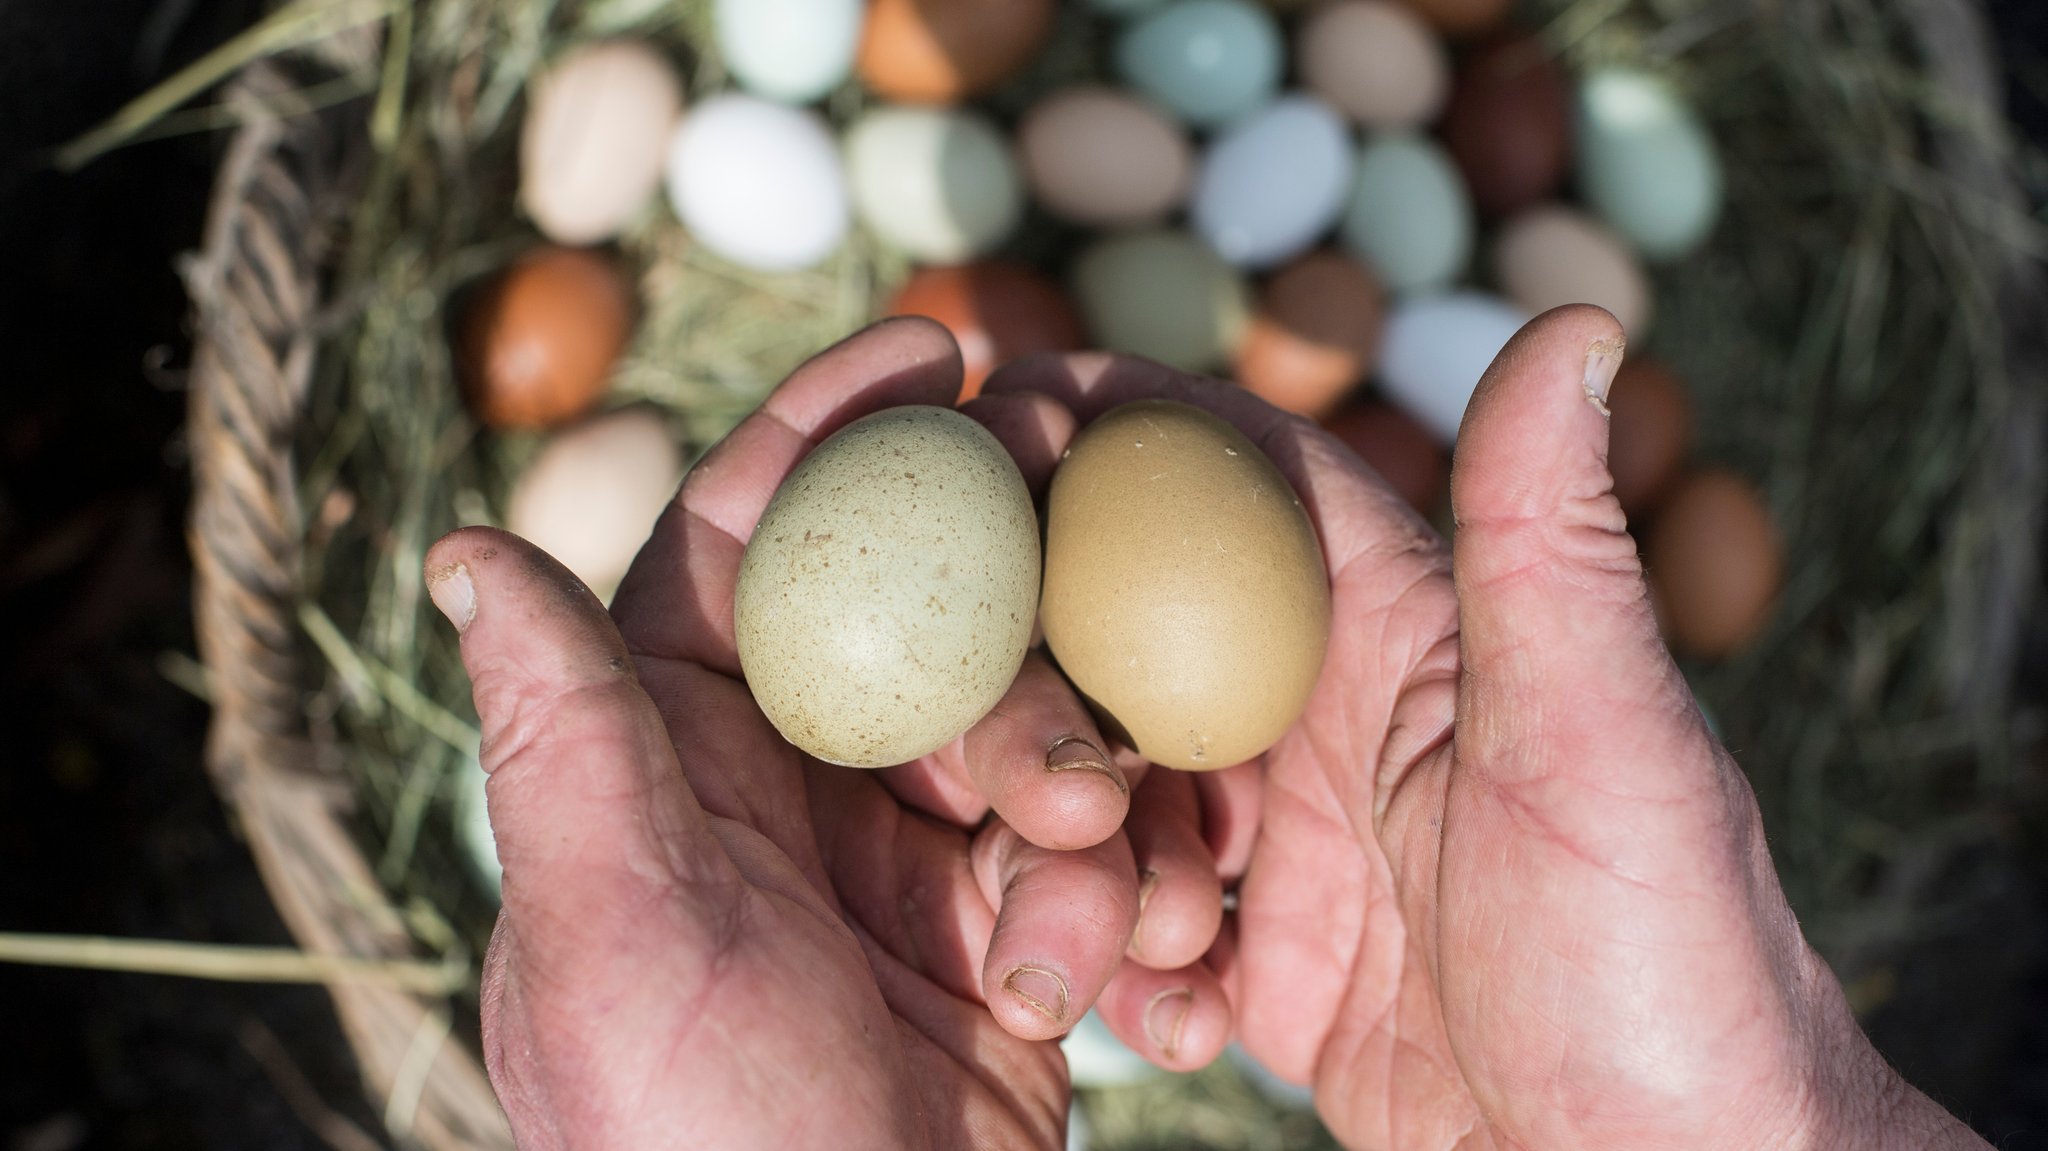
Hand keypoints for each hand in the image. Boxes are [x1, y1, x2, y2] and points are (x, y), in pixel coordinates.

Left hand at [423, 319, 1230, 1150]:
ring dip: (1079, 794)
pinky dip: (1121, 895)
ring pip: (1025, 732)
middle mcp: (784, 788)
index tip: (938, 349)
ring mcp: (898, 863)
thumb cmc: (690, 1137)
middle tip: (1097, 603)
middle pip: (918, 620)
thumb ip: (567, 734)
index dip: (829, 428)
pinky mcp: (998, 939)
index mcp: (668, 758)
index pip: (741, 543)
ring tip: (1091, 889)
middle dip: (1009, 625)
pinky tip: (1135, 971)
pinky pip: (1084, 854)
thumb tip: (464, 547)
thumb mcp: (609, 928)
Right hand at [989, 306, 1987, 1149]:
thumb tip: (1580, 322)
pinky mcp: (1256, 955)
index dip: (1085, 432)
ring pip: (1092, 791)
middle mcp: (1319, 705)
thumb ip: (1548, 537)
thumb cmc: (1665, 957)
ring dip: (1069, 873)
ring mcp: (1279, 834)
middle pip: (1106, 640)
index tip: (967, 436)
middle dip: (1039, 709)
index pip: (1213, 472)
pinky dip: (1116, 968)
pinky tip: (1186, 1024)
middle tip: (1063, 807)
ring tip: (1135, 959)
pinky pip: (1119, 923)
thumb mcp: (1599, 739)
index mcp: (1393, 618)